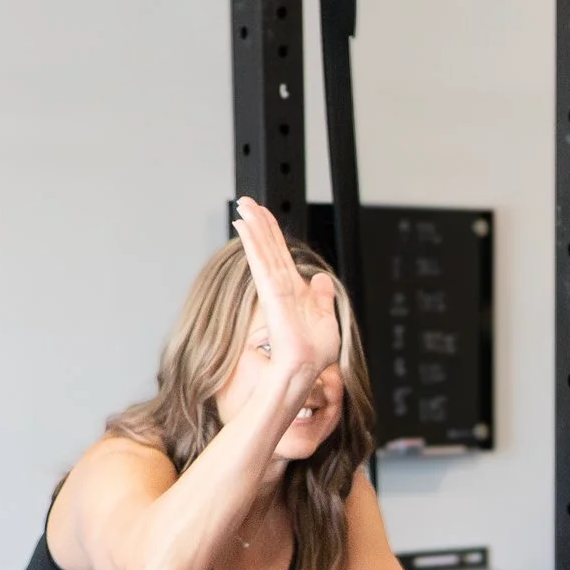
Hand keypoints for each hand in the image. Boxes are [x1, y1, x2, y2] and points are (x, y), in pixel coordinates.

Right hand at [230, 197, 342, 414]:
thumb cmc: (314, 353)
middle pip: (268, 246)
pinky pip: (261, 262)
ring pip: (263, 249)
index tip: (262, 214)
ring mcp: (274, 288)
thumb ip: (323, 297)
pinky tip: (244, 226)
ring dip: (253, 225)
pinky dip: (253, 243)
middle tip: (245, 201)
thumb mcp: (327, 318)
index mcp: (293, 290)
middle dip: (258, 222)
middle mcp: (281, 286)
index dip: (271, 232)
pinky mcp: (271, 293)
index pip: (280, 254)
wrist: (307, 368)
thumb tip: (323, 279)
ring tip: (242, 205)